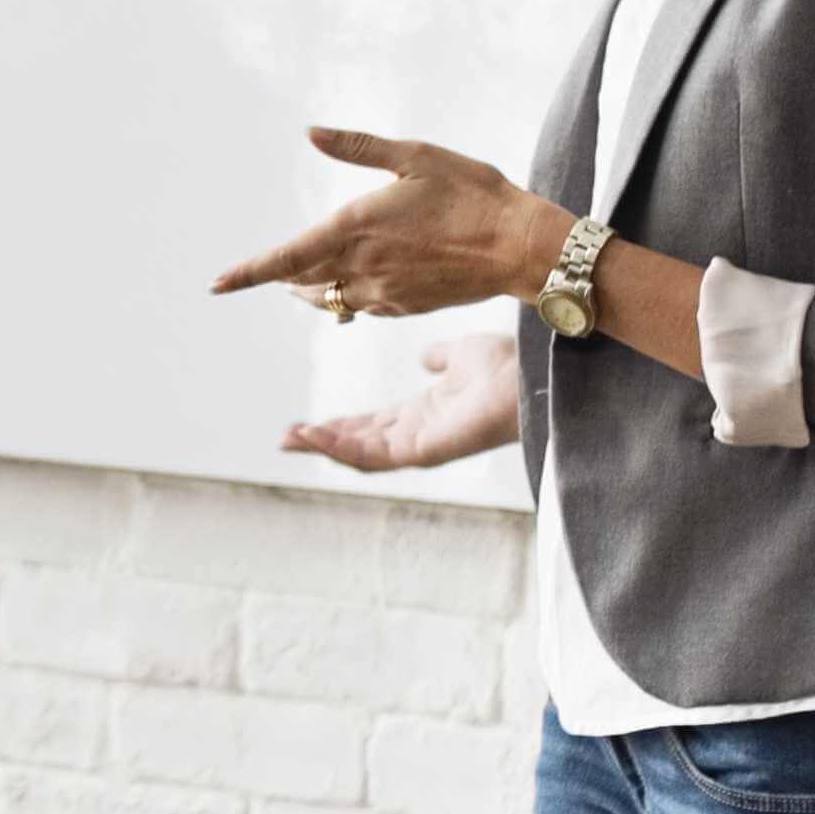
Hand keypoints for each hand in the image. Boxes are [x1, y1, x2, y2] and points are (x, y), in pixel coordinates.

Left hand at [212, 129, 577, 319]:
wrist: (521, 246)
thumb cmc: (473, 193)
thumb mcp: (416, 156)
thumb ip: (358, 148)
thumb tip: (311, 132)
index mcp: (356, 227)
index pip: (285, 257)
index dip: (247, 273)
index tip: (215, 284)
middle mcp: (362, 266)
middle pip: (301, 281)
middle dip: (278, 278)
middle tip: (262, 274)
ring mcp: (384, 293)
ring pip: (328, 299)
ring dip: (310, 290)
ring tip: (299, 281)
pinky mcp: (404, 307)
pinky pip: (360, 306)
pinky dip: (346, 298)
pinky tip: (355, 286)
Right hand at [286, 326, 522, 472]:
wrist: (527, 375)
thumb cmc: (505, 368)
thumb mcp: (461, 356)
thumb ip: (440, 358)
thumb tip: (426, 357)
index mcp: (424, 415)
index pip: (373, 426)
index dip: (340, 424)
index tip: (309, 422)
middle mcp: (418, 435)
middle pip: (359, 444)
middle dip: (322, 441)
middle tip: (287, 438)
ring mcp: (419, 447)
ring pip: (360, 455)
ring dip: (323, 448)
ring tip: (289, 439)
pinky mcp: (421, 452)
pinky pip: (372, 457)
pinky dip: (339, 449)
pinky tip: (314, 436)